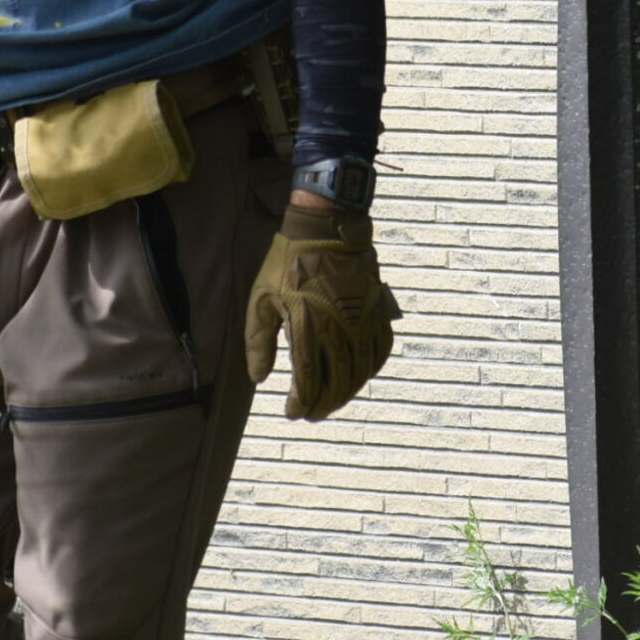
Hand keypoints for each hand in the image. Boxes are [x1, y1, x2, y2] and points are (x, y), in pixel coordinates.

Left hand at [244, 207, 398, 420]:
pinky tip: (359, 376)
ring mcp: (362, 319)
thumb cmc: (288, 261)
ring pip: (360, 371)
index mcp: (308, 324)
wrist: (327, 226)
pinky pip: (380, 349)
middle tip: (311, 414)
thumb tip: (258, 377)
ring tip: (332, 402)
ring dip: (346, 393)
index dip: (301, 402)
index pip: (308, 379)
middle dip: (323, 404)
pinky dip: (371, 369)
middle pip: (337, 381)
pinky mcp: (377, 310)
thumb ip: (259, 341)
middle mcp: (339, 326)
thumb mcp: (262, 298)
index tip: (292, 412)